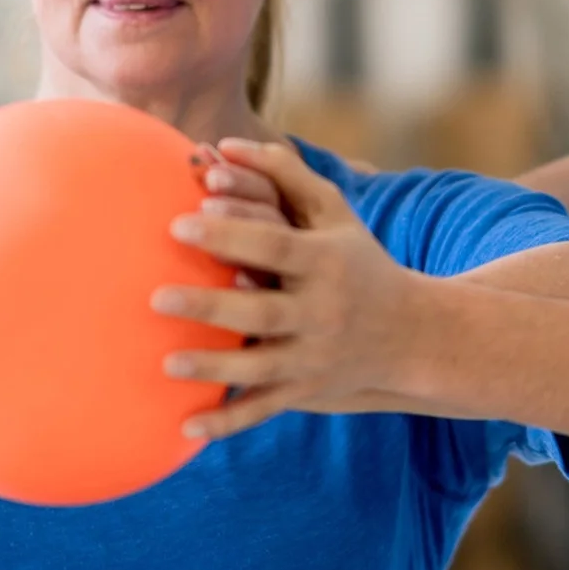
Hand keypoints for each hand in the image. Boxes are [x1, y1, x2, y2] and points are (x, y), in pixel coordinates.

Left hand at [153, 138, 428, 439]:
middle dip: (211, 305)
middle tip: (156, 296)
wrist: (412, 335)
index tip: (180, 223)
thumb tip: (226, 142)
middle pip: (261, 312)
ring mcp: (314, 358)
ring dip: (213, 368)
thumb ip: (284, 172)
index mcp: (325, 262)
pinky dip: (226, 423)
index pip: (274, 246)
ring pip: (259, 368)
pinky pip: (263, 410)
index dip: (230, 234)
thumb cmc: (358, 260)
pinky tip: (184, 427)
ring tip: (165, 360)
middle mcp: (322, 312)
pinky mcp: (306, 392)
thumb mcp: (334, 212)